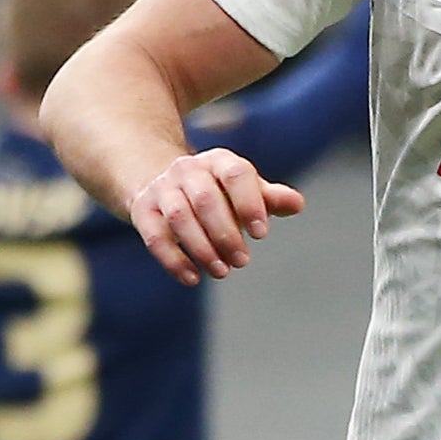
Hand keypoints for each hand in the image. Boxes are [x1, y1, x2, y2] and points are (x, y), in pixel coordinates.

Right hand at [126, 146, 303, 285]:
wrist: (164, 183)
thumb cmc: (217, 191)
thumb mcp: (244, 190)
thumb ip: (269, 197)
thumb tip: (297, 204)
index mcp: (219, 161)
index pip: (235, 174)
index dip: (249, 203)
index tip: (261, 234)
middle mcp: (188, 169)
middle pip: (205, 199)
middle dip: (226, 234)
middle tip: (242, 261)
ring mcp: (162, 188)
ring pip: (179, 217)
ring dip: (201, 248)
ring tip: (221, 272)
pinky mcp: (143, 210)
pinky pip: (155, 236)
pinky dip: (173, 260)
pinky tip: (192, 278)